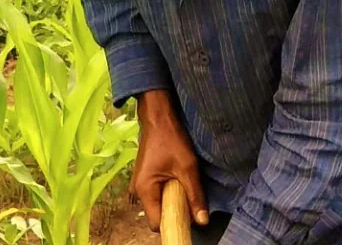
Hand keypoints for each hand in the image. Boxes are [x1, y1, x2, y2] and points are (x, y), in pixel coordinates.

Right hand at [131, 89, 209, 230]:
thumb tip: (203, 221)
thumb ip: (195, 195)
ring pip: (158, 204)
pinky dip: (169, 191)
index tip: (189, 218)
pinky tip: (178, 180)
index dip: (173, 223)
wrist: (159, 118)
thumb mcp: (188, 168)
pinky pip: (157, 194)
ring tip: (184, 186)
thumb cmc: (171, 139)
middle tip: (190, 199)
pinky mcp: (145, 178)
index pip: (156, 223)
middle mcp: (138, 191)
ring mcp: (140, 184)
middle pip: (157, 214)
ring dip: (173, 200)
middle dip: (174, 211)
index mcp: (144, 190)